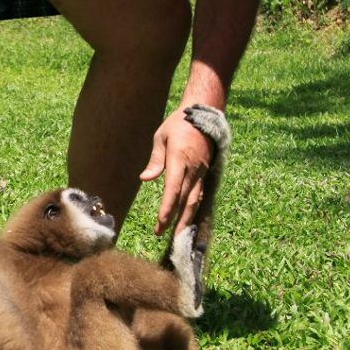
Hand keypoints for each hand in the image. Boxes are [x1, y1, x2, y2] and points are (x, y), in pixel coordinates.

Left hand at [140, 107, 213, 234]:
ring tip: (177, 235)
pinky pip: (198, 194)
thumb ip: (155, 160)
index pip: (173, 188)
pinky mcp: (204, 173)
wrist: (204, 114)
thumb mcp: (161, 137)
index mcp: (180, 159)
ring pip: (194, 200)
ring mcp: (201, 172)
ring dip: (186, 219)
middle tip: (163, 235)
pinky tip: (187, 219)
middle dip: (175, 220)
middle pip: (185, 200)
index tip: (160, 223)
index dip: (167, 208)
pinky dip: (193, 208)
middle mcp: (193, 169)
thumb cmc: (178, 124)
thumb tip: (145, 179)